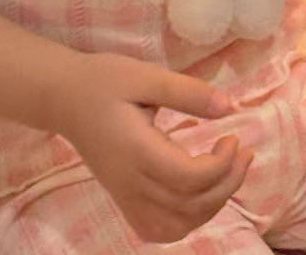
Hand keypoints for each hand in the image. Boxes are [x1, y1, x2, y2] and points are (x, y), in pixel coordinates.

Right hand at [55, 51, 252, 243]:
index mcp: (138, 151)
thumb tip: (229, 107)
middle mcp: (131, 183)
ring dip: (211, 206)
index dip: (222, 165)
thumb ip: (186, 92)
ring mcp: (126, 196)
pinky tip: (198, 197)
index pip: (190, 179)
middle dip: (227, 184)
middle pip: (189, 205)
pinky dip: (185, 222)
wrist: (64, 98)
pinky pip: (158, 229)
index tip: (234, 138)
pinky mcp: (123, 199)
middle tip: (242, 153)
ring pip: (177, 225)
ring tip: (227, 173)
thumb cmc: (103, 81)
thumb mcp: (145, 75)